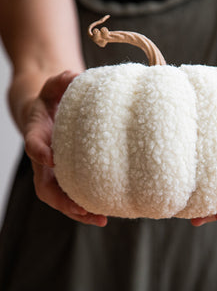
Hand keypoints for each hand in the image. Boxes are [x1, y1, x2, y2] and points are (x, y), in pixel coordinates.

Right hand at [24, 71, 106, 226]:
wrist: (50, 113)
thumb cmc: (53, 100)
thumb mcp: (55, 86)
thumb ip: (61, 80)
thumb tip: (75, 75)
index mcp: (38, 134)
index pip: (34, 144)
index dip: (39, 152)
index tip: (51, 158)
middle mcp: (44, 157)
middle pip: (45, 185)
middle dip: (61, 199)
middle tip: (82, 209)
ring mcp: (55, 170)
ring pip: (60, 196)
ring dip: (78, 210)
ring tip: (101, 218)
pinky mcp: (68, 174)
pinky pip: (74, 193)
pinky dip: (87, 204)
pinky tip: (106, 211)